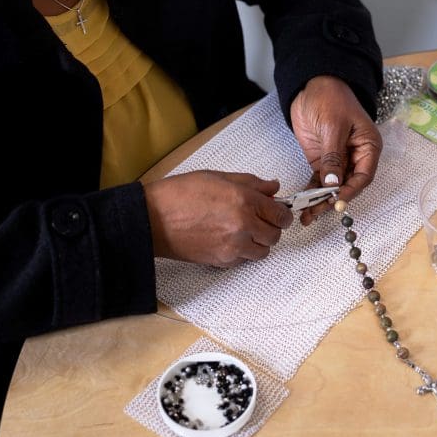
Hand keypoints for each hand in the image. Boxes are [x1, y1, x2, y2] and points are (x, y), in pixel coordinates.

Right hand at [142, 170, 293, 267]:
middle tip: (260, 221)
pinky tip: (229, 240)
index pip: (280, 214)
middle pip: (274, 235)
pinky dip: (242, 252)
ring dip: (258, 242)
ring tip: (243, 231)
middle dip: (271, 228)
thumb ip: (250, 183)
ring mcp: (233, 246)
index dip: (283, 214)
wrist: (152, 219)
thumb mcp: (218, 177)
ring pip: (262, 251)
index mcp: (244, 200)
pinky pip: (244, 260)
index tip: (280, 213)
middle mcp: (243, 225)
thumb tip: (273, 187)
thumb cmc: (180, 194)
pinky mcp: (222, 260)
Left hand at [290, 75, 381, 224]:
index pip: (364, 176)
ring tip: (307, 215)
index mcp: (368, 146)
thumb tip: (333, 184)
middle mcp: (356, 156)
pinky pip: (319, 180)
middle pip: (348, 185)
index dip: (350, 191)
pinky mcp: (322, 160)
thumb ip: (333, 156)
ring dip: (320, 201)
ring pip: (332, 186)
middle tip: (317, 211)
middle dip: (333, 199)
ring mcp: (338, 160)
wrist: (310, 84)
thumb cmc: (330, 98)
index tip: (335, 200)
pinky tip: (303, 204)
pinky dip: (311, 191)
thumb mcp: (333, 127)